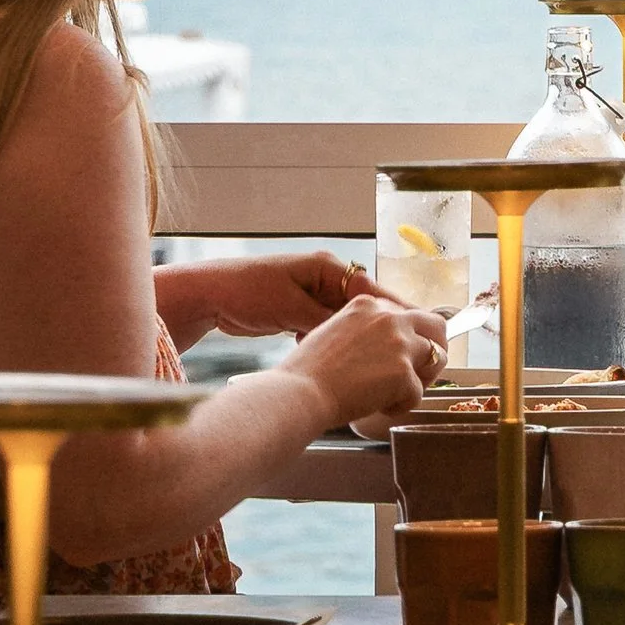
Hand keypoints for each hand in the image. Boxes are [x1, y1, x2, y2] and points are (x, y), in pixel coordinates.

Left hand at [198, 251, 382, 339]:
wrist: (210, 296)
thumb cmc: (247, 292)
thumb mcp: (292, 309)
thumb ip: (327, 321)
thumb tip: (357, 335)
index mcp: (325, 267)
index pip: (370, 287)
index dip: (393, 308)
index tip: (414, 325)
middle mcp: (323, 276)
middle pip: (360, 304)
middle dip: (374, 326)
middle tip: (393, 348)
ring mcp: (310, 292)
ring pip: (343, 318)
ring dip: (348, 335)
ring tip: (365, 357)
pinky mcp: (299, 308)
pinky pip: (325, 324)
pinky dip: (329, 338)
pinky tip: (329, 353)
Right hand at [288, 293, 449, 431]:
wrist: (301, 391)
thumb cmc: (308, 370)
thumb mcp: (333, 331)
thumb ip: (362, 331)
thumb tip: (379, 348)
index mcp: (369, 305)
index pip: (407, 314)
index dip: (409, 336)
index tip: (402, 354)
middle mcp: (389, 318)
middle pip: (436, 326)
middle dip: (435, 348)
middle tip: (423, 371)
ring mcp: (399, 344)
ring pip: (437, 358)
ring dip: (422, 378)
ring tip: (399, 393)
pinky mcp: (403, 373)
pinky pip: (418, 394)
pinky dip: (402, 406)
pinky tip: (380, 408)